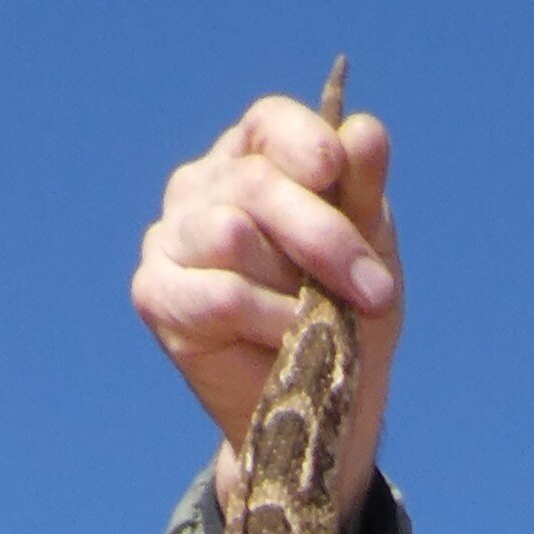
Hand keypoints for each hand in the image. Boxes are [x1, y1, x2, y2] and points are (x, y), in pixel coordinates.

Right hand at [131, 91, 402, 526]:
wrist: (324, 409)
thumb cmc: (348, 316)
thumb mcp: (369, 251)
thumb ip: (363, 192)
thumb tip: (364, 130)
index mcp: (252, 159)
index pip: (271, 124)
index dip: (307, 145)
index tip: (337, 172)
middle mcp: (201, 188)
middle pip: (257, 184)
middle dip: (325, 237)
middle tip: (377, 292)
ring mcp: (171, 238)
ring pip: (232, 234)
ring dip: (295, 287)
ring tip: (324, 325)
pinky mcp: (156, 294)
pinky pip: (220, 295)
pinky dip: (269, 319)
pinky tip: (291, 341)